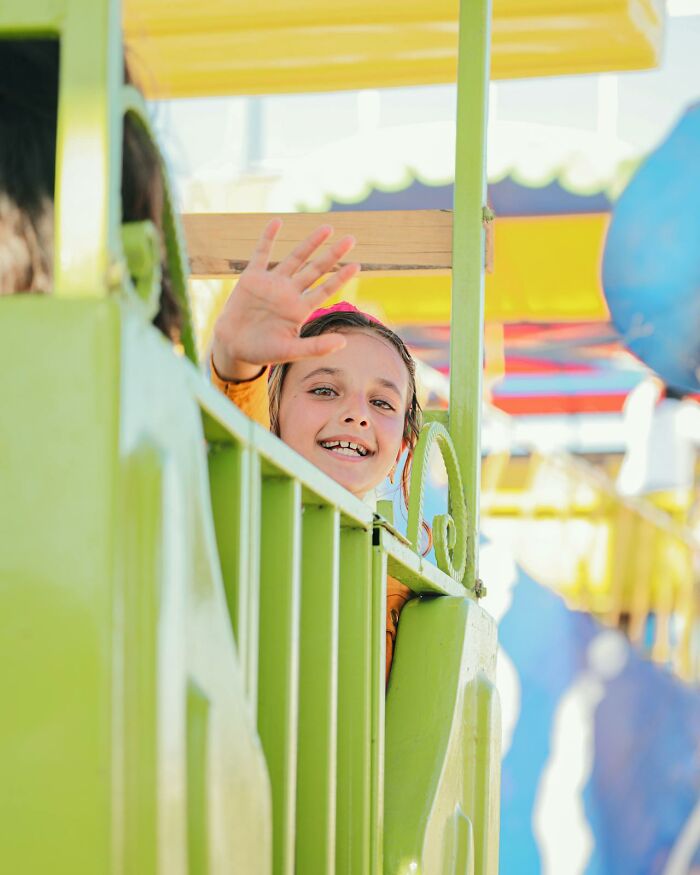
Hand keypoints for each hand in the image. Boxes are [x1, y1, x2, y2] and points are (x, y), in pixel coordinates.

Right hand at [212, 219, 359, 380]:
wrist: (232, 347)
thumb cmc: (263, 352)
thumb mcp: (291, 351)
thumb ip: (316, 347)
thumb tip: (344, 343)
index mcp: (300, 309)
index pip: (325, 290)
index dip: (340, 277)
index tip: (356, 265)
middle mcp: (289, 293)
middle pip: (315, 269)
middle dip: (332, 254)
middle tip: (351, 239)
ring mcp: (272, 283)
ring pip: (295, 258)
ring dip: (310, 243)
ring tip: (328, 228)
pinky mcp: (252, 277)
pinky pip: (261, 254)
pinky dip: (268, 238)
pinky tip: (277, 222)